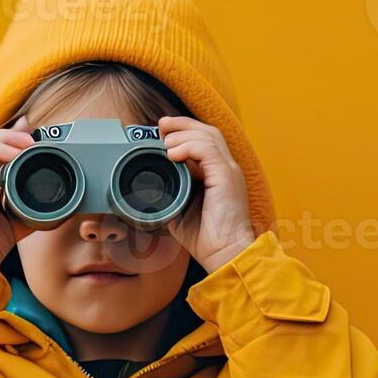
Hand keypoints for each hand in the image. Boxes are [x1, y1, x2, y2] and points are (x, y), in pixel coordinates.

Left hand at [159, 116, 256, 271]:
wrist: (224, 253)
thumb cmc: (206, 237)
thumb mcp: (180, 209)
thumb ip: (169, 193)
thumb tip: (148, 185)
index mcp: (217, 174)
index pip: (203, 140)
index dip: (183, 132)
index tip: (161, 132)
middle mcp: (226, 168)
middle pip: (207, 131)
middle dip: (182, 124)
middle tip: (161, 124)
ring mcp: (228, 171)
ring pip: (208, 135)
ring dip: (183, 133)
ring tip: (164, 140)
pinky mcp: (227, 177)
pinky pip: (208, 150)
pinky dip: (188, 146)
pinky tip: (172, 153)